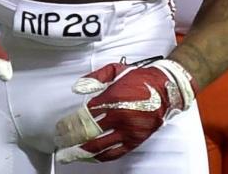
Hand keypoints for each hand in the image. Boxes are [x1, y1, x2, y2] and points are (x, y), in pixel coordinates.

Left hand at [54, 58, 195, 163]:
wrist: (167, 88)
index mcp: (110, 99)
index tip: (60, 130)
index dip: (69, 125)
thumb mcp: (115, 70)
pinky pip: (116, 152)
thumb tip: (77, 87)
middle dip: (72, 141)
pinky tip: (92, 158)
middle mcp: (118, 117)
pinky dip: (102, 157)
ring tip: (70, 155)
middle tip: (61, 145)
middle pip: (88, 134)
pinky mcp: (136, 139)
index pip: (83, 116)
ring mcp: (127, 130)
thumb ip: (94, 78)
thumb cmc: (140, 79)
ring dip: (83, 152)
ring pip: (100, 146)